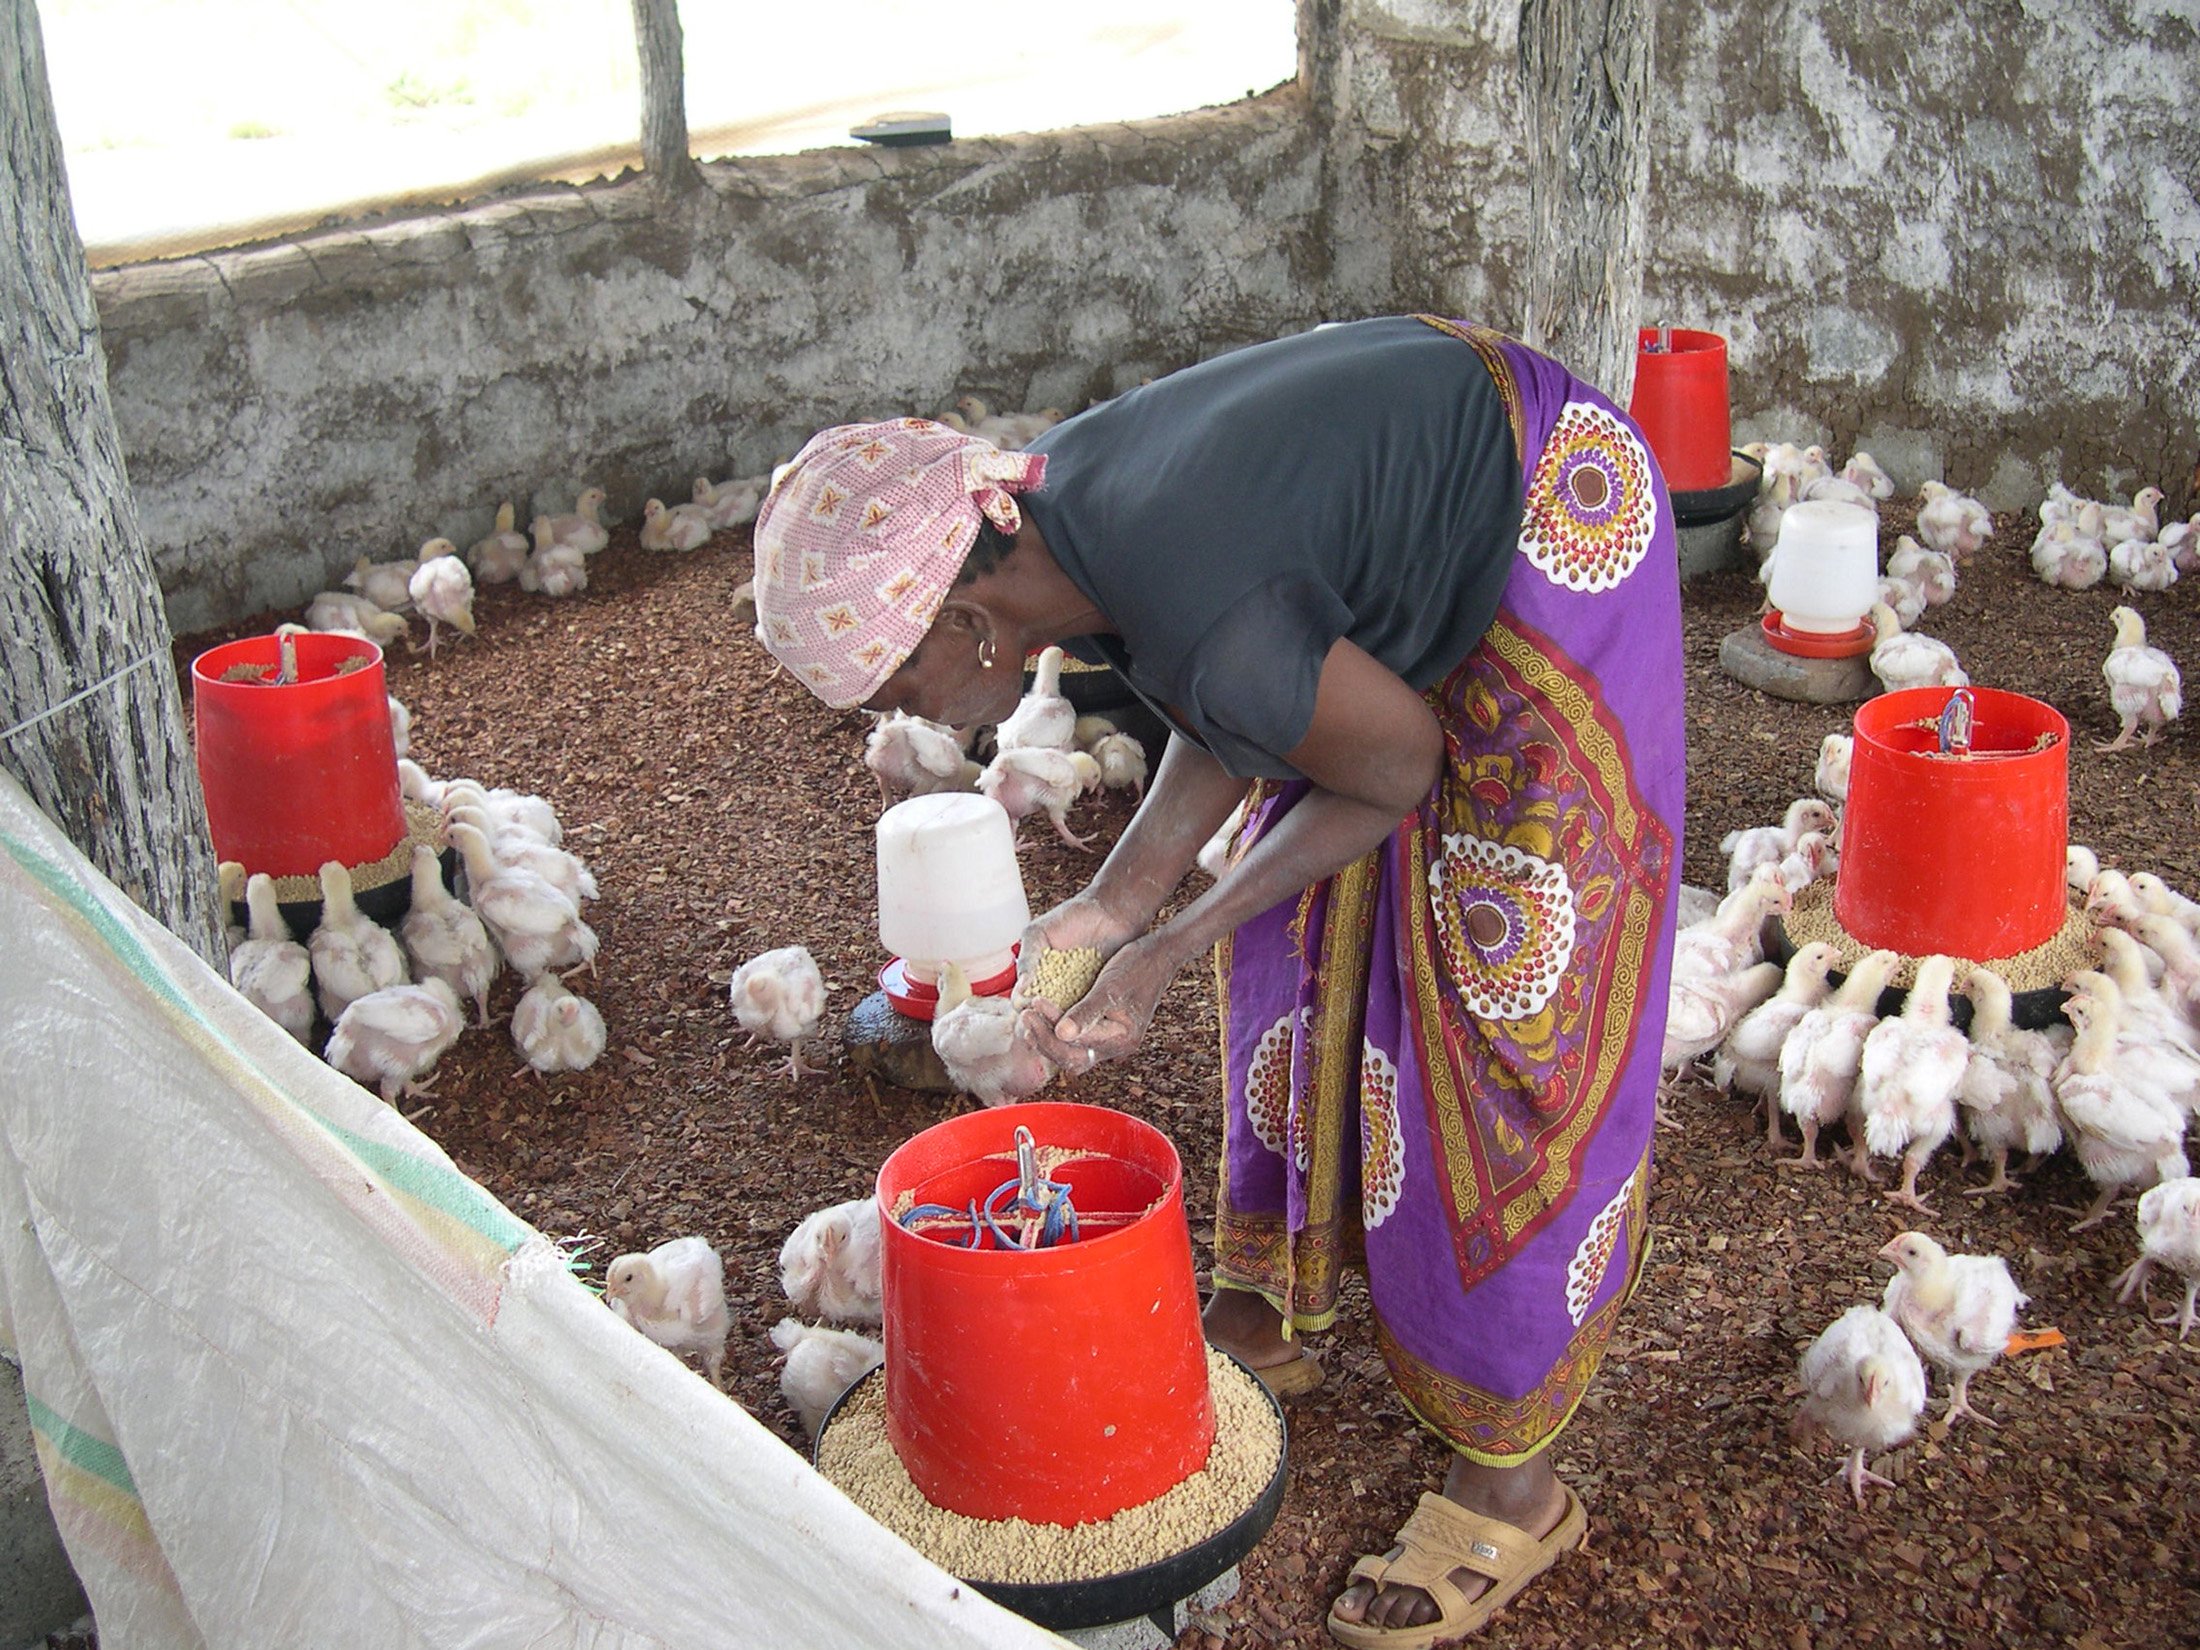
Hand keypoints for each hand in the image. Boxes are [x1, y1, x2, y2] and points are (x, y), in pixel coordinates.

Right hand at [1013, 888, 1146, 1008]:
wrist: (1111, 913)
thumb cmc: (1073, 917)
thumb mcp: (1039, 933)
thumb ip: (1027, 957)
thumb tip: (1021, 988)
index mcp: (1034, 976)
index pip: (1022, 1000)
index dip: (1024, 1007)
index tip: (1029, 1009)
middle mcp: (1052, 989)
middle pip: (1041, 1015)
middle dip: (1042, 1020)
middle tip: (1049, 1020)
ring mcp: (1074, 995)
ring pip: (1062, 1019)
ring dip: (1061, 1023)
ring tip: (1066, 1020)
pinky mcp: (1094, 997)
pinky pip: (1084, 1014)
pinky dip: (1081, 1018)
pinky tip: (1083, 1017)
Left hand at [1020, 931, 1182, 1071]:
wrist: (1158, 955)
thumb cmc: (1138, 966)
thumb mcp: (1110, 988)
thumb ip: (1087, 1012)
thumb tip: (1062, 1033)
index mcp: (1120, 1039)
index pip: (1077, 1047)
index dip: (1050, 1030)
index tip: (1033, 1008)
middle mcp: (1115, 1045)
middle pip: (1072, 1057)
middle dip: (1045, 1039)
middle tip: (1025, 1016)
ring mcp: (1108, 1037)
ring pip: (1071, 1049)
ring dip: (1048, 1036)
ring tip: (1027, 1017)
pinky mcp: (1102, 1026)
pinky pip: (1076, 1036)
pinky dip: (1056, 1028)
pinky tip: (1041, 1015)